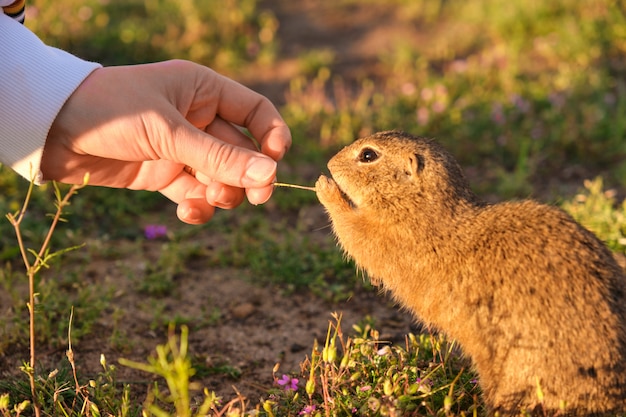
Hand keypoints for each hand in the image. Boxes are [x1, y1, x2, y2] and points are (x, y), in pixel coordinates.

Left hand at [41, 60, 291, 223]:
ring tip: (207, 200)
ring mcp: (182, 149)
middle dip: (249, 175)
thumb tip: (271, 176)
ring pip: (223, 178)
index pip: (255, 111)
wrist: (52, 131)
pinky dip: (198, 208)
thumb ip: (220, 157)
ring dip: (223, 193)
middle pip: (243, 152)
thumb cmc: (112, 111)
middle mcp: (198, 119)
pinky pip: (196, 195)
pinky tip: (188, 212)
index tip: (276, 160)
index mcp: (204, 91)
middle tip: (257, 198)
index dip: (273, 135)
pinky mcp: (164, 175)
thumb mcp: (169, 132)